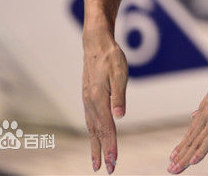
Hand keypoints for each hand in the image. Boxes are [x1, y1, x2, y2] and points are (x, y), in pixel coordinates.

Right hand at [82, 31, 128, 173]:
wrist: (96, 44)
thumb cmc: (111, 57)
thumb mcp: (120, 73)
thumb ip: (119, 96)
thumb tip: (120, 116)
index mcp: (99, 98)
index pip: (106, 127)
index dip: (111, 145)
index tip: (114, 160)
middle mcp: (90, 102)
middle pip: (98, 132)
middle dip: (103, 152)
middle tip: (107, 170)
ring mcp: (87, 101)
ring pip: (91, 129)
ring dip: (96, 147)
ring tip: (98, 163)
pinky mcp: (88, 98)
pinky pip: (90, 121)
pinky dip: (92, 135)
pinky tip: (95, 141)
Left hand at [167, 67, 207, 172]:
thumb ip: (207, 104)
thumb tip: (195, 113)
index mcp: (206, 107)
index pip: (192, 130)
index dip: (183, 143)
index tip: (174, 154)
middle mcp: (206, 114)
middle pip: (190, 138)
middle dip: (180, 155)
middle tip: (170, 168)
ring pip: (196, 142)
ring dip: (185, 158)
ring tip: (175, 169)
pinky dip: (200, 152)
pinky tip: (192, 162)